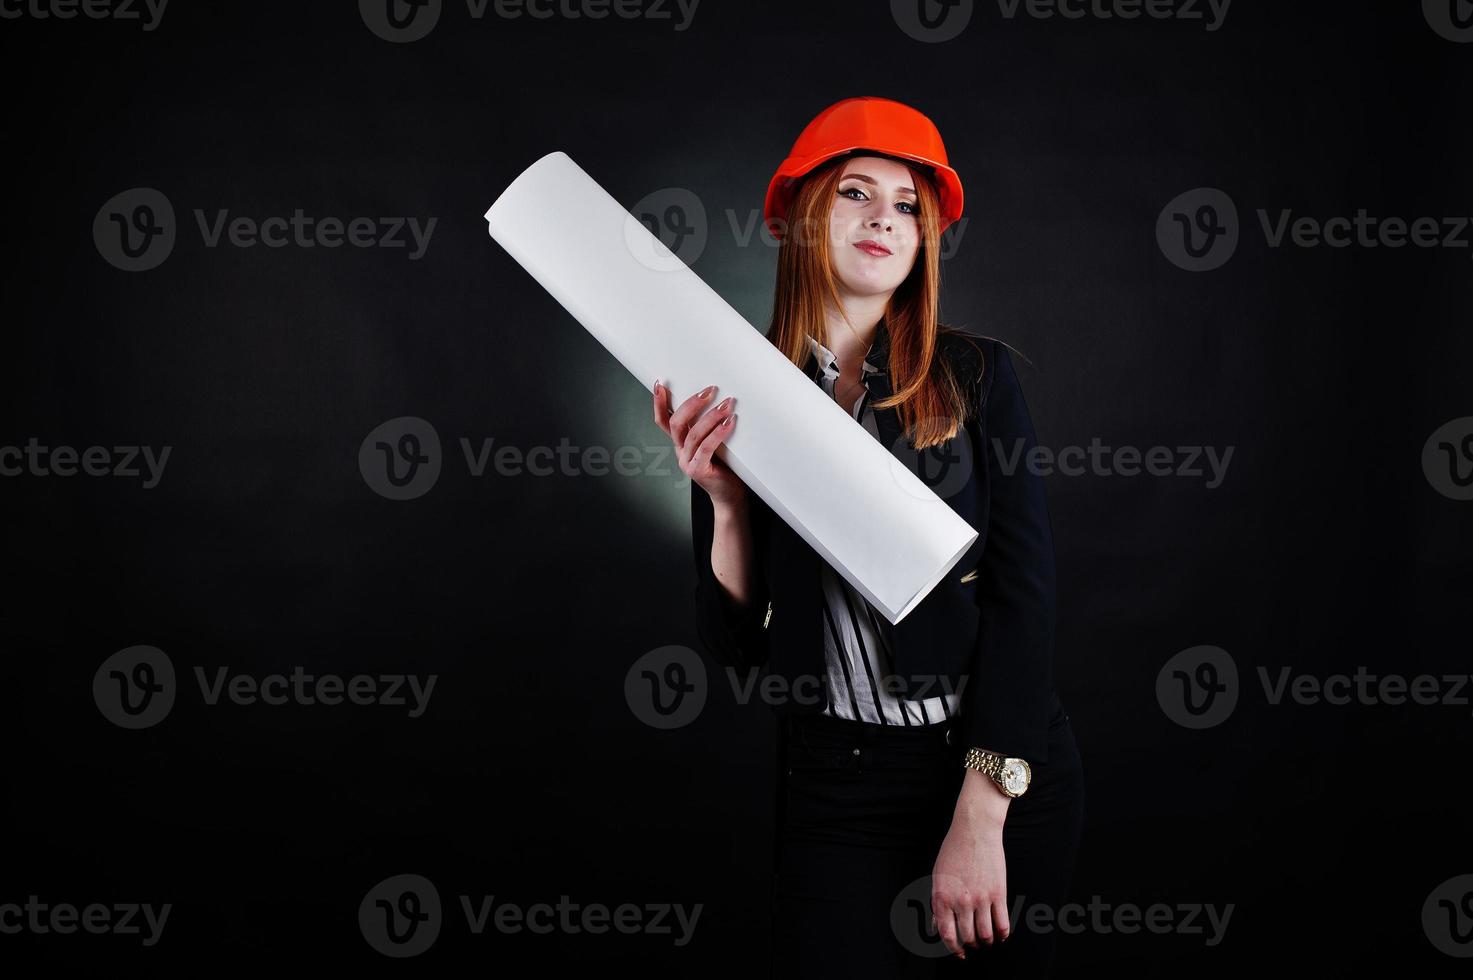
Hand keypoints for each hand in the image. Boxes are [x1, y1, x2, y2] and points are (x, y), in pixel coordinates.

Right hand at [653, 380, 746, 510]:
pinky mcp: (698, 470)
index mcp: (680, 443)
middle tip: (710, 390)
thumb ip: (710, 426)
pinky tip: (729, 423)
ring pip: (693, 434)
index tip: (660, 384)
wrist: (729, 496)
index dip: (658, 403)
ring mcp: (687, 462)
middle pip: (676, 423)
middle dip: (692, 403)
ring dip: (711, 416)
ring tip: (727, 404)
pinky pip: (706, 447)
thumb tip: (721, 398)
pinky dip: (718, 432)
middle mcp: (680, 451)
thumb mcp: (714, 443)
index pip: (663, 421)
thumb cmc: (725, 467)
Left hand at [930, 815, 1009, 958]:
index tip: (959, 953)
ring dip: (986, 941)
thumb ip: (937, 904)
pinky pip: (1003, 923)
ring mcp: (981, 899)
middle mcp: (961, 901)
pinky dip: (1002, 934)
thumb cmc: (953, 852)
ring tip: (986, 939)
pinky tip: (1001, 934)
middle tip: (973, 943)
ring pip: (986, 935)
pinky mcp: (998, 894)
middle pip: (968, 937)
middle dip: (970, 945)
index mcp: (942, 897)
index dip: (953, 949)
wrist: (974, 831)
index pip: (947, 935)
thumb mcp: (937, 877)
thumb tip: (936, 928)